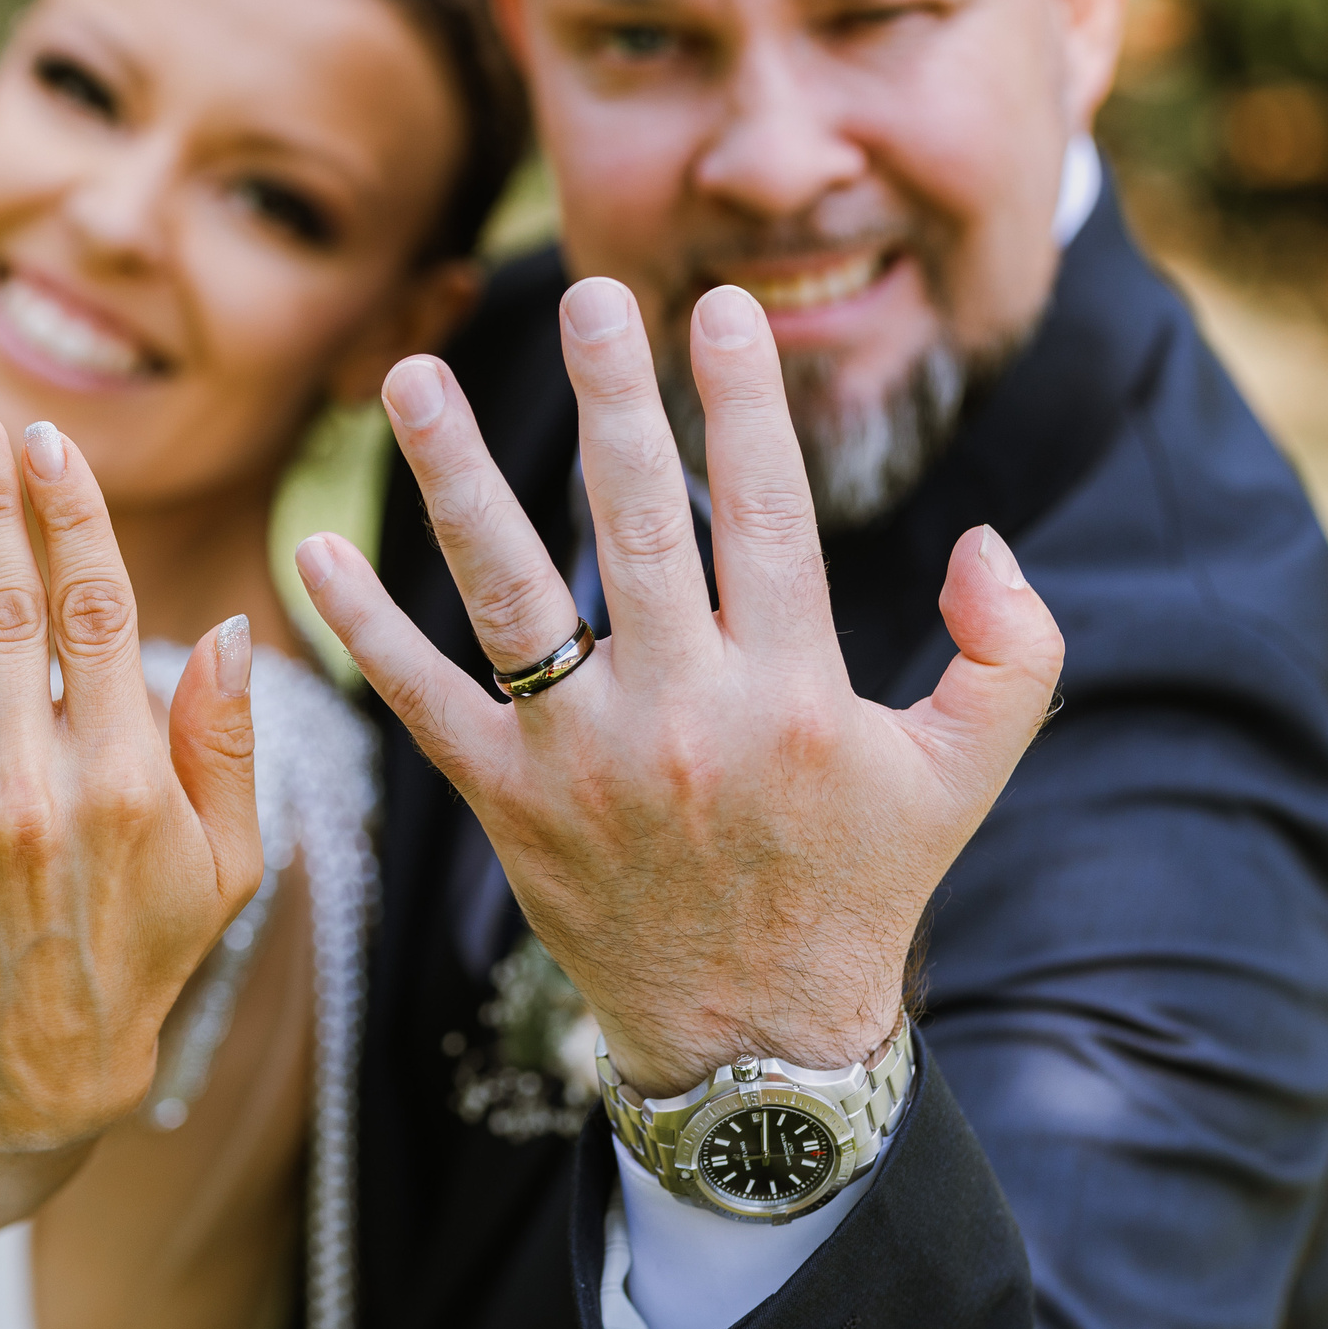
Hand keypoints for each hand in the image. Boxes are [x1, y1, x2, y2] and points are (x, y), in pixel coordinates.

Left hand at [0, 403, 263, 1155]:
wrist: (32, 1075)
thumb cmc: (146, 952)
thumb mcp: (228, 865)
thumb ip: (227, 746)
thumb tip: (231, 630)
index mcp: (126, 778)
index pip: (97, 613)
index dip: (69, 517)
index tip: (44, 442)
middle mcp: (35, 784)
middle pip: (2, 608)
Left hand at [296, 280, 1063, 1096]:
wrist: (755, 1033)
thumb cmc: (859, 884)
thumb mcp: (963, 775)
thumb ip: (1013, 655)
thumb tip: (989, 540)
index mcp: (796, 695)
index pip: (764, 516)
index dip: (742, 406)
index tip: (717, 310)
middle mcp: (683, 716)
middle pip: (632, 526)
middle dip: (611, 399)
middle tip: (585, 295)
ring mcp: (582, 761)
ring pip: (508, 593)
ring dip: (455, 476)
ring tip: (410, 375)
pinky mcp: (507, 805)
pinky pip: (423, 702)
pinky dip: (366, 630)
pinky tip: (314, 554)